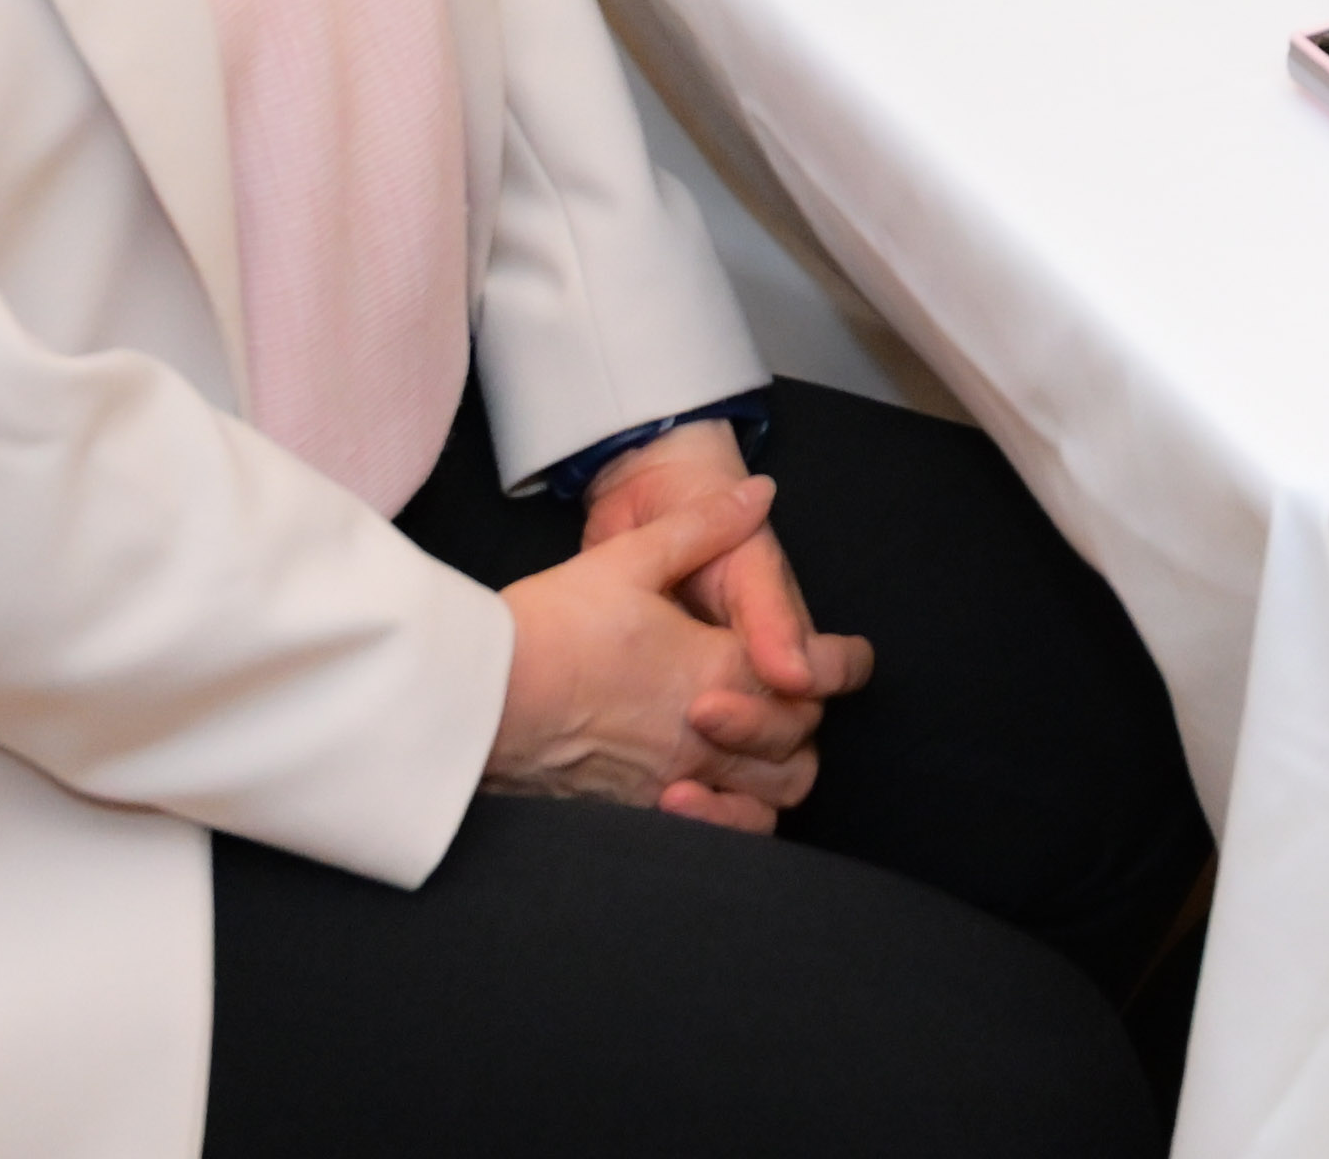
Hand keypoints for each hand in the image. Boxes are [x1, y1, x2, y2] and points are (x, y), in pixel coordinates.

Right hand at [487, 467, 871, 824]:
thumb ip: (703, 526)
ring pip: (764, 804)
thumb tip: (759, 493)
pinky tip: (706, 795)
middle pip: (797, 747)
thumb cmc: (552, 625)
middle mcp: (709, 738)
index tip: (850, 660)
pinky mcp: (636, 814)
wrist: (477, 698)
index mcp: (720, 671)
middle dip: (801, 721)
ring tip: (752, 751)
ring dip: (771, 779)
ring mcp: (673, 783)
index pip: (814, 679)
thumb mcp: (629, 559)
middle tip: (782, 693)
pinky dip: (726, 820)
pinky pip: (711, 835)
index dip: (843, 667)